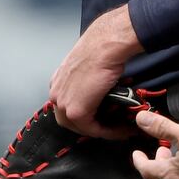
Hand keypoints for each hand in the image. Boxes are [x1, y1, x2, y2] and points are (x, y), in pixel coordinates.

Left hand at [49, 6, 141, 137]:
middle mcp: (56, 95)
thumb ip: (88, 84)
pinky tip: (122, 129)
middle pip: (72, 122)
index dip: (88, 117)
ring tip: (121, 129)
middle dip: (93, 126)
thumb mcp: (87, 68)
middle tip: (112, 125)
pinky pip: (93, 129)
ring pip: (82, 128)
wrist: (105, 46)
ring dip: (103, 130)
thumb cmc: (100, 50)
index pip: (68, 109)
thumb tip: (102, 94)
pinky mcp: (77, 112)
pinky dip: (109, 132)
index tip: (105, 118)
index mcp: (57, 84)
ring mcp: (64, 105)